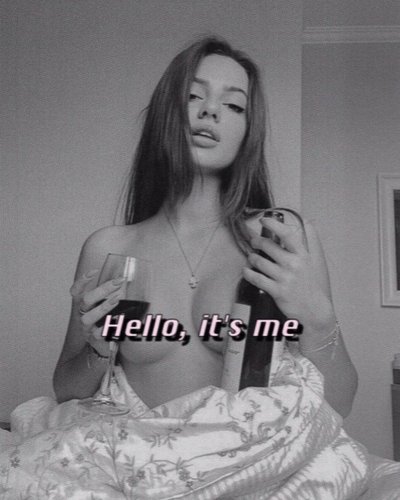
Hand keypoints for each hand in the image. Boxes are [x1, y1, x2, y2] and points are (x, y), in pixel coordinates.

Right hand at [69, 270, 124, 355]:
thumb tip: (123, 279)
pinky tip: (119, 318)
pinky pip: (100, 332)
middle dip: (102, 290)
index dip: (83, 280)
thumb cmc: (102, 319)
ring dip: (103, 306)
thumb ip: (109, 293)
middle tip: (118, 282)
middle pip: (86, 300)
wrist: (100, 344)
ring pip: (89, 317)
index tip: (94, 271)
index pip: (76, 290)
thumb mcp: (102, 305)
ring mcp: (86, 327)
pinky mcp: (94, 338)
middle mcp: (81, 314)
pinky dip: (110, 324)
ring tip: (117, 299)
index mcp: (81, 303)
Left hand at [243, 216, 335, 341]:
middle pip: (268, 246)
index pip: (287, 235)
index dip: (273, 225)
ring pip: (259, 261)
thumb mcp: (312, 262)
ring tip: (251, 258)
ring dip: (252, 258)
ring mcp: (285, 278)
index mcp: (302, 255)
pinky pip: (256, 278)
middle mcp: (293, 264)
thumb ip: (305, 244)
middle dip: (256, 241)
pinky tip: (246, 271)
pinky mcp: (277, 291)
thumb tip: (301, 225)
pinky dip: (248, 273)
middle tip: (253, 241)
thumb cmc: (312, 285)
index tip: (263, 220)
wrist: (315, 310)